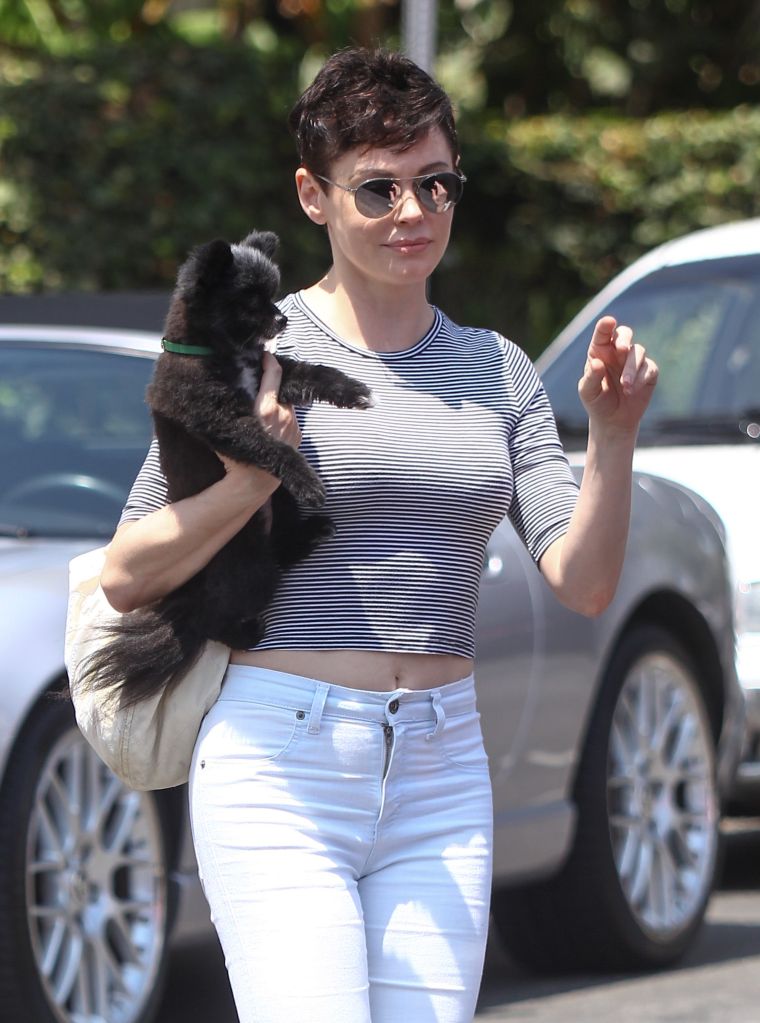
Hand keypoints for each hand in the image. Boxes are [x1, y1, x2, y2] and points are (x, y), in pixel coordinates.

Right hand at [216, 352, 301, 478]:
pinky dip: (283, 419)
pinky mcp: (298, 436)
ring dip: (277, 405)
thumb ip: (235, 402)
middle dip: (271, 389)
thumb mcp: (230, 423)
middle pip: (279, 391)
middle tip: (258, 394)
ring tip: (263, 417)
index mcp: (266, 408)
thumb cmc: (235, 453)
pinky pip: (291, 420)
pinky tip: (271, 430)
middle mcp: (283, 414)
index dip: (270, 361)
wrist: (253, 482)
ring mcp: (293, 426)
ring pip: (286, 405)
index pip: (274, 373)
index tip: (266, 356)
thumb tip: (231, 383)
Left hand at [577, 315, 657, 434]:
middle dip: (624, 338)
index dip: (605, 326)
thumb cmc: (597, 402)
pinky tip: (632, 391)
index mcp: (600, 351)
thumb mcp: (588, 392)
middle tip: (622, 350)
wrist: (613, 420)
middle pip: (625, 333)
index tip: (608, 322)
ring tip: (625, 386)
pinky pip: (649, 368)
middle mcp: (618, 352)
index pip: (603, 334)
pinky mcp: (648, 371)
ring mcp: (634, 360)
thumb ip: (591, 377)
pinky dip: (641, 378)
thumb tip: (597, 363)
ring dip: (631, 369)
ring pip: (638, 352)